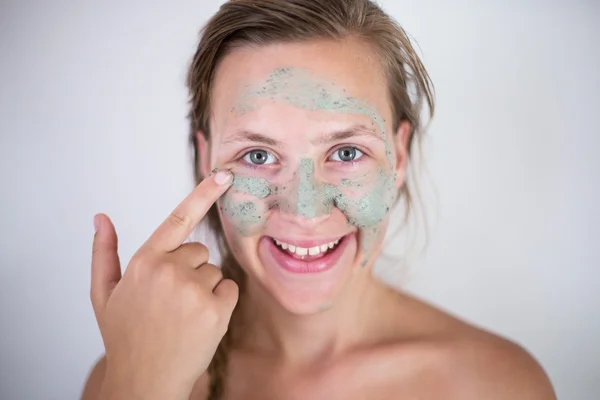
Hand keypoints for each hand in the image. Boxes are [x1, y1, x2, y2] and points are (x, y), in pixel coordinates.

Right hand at [90, 170, 237, 399]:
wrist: (145, 380)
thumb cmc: (126, 335)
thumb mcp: (104, 294)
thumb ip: (104, 252)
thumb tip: (100, 217)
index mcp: (145, 261)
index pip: (178, 218)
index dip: (203, 193)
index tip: (224, 174)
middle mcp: (170, 270)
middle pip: (199, 252)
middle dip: (190, 270)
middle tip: (172, 301)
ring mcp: (194, 290)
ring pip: (214, 272)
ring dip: (205, 289)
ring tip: (183, 314)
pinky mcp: (216, 309)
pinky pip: (229, 289)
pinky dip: (221, 302)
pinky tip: (200, 321)